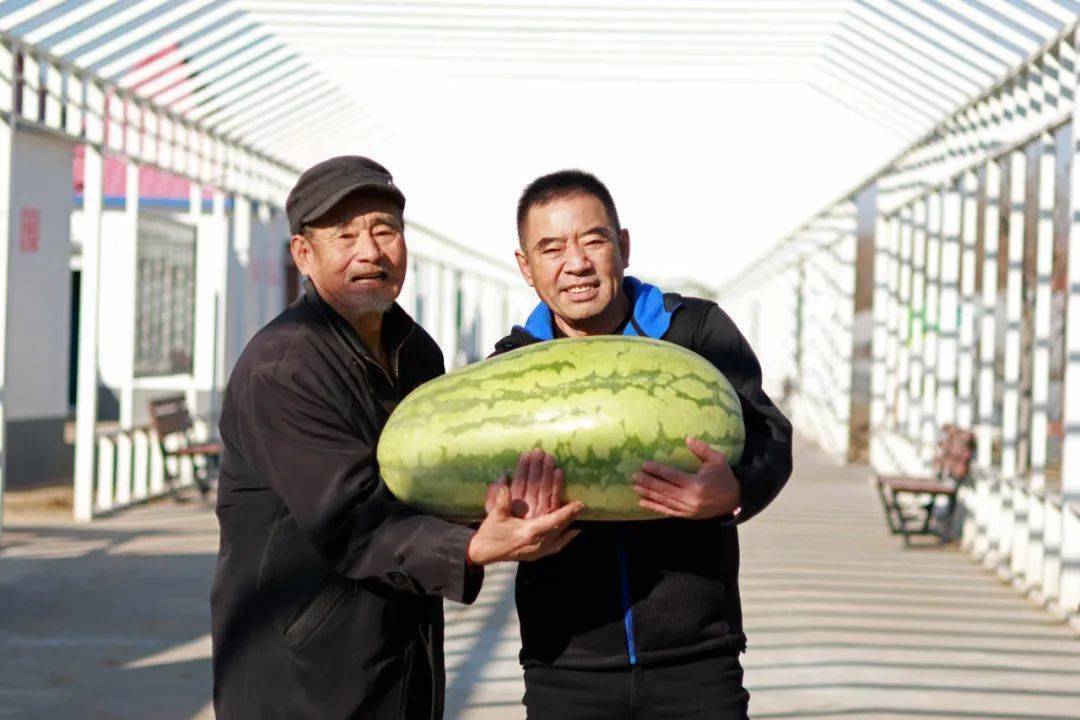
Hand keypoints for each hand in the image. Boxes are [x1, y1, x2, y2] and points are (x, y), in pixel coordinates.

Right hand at [470, 450, 583, 564]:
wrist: (482, 553)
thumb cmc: (490, 533)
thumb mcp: (495, 515)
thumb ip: (502, 498)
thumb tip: (503, 478)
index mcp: (529, 533)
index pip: (553, 521)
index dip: (567, 512)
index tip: (580, 504)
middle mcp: (537, 544)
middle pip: (559, 529)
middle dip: (570, 516)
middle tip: (581, 507)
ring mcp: (537, 552)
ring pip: (559, 538)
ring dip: (568, 526)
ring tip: (579, 518)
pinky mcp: (535, 556)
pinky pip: (555, 547)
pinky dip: (565, 539)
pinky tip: (572, 533)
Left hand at [632, 437, 740, 519]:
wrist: (734, 500)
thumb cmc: (724, 477)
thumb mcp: (717, 460)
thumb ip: (702, 450)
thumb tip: (688, 438)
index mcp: (696, 484)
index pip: (672, 476)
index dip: (657, 470)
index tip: (644, 465)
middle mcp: (690, 499)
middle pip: (664, 490)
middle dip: (648, 482)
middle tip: (633, 476)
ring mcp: (687, 509)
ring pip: (664, 501)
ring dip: (648, 494)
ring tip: (635, 487)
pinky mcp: (686, 515)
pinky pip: (667, 511)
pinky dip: (654, 507)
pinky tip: (643, 502)